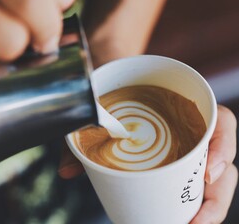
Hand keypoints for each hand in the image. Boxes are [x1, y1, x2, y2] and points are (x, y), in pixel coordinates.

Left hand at [59, 105, 237, 223]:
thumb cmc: (115, 91)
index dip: (223, 147)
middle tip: (197, 222)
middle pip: (221, 162)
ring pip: (213, 179)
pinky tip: (181, 219)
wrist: (114, 80)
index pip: (221, 122)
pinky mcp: (178, 163)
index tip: (208, 172)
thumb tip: (66, 171)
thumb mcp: (103, 103)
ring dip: (206, 207)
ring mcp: (188, 148)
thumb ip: (84, 135)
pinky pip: (193, 184)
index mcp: (184, 105)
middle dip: (216, 196)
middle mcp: (193, 128)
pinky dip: (192, 204)